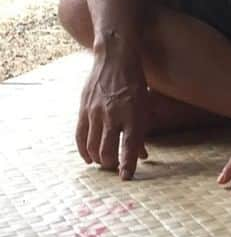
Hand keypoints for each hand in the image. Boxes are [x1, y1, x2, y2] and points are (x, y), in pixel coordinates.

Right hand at [76, 48, 149, 180]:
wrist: (115, 58)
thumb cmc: (135, 81)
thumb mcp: (145, 104)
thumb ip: (142, 131)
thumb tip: (142, 155)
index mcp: (133, 114)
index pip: (130, 147)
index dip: (127, 165)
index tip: (126, 177)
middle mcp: (114, 115)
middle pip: (107, 151)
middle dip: (110, 164)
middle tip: (114, 167)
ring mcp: (96, 113)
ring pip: (93, 147)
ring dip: (98, 159)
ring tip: (103, 163)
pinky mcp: (84, 109)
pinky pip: (80, 136)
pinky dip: (83, 150)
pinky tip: (88, 157)